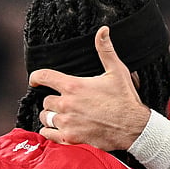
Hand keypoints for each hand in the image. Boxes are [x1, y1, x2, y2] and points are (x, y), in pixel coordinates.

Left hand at [29, 27, 150, 150]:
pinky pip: (47, 134)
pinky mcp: (70, 138)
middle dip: (53, 101)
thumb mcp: (117, 71)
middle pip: (45, 101)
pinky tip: (59, 129)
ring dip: (51, 116)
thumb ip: (105, 50)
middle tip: (64, 102)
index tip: (35, 81)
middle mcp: (67, 104)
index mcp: (74, 86)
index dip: (36, 78)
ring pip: (45, 117)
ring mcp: (67, 122)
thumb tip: (103, 30)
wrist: (134, 128)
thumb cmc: (125, 99)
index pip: (44, 77)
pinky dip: (50, 131)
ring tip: (63, 116)